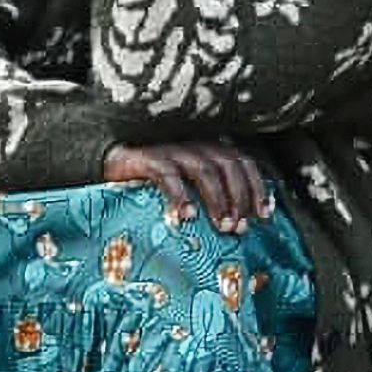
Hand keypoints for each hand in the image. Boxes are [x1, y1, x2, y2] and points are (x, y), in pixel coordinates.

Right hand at [102, 140, 270, 233]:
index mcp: (208, 147)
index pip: (243, 161)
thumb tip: (241, 221)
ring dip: (218, 199)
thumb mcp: (187, 183)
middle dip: (239, 198)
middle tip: (238, 228)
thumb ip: (212, 192)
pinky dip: (180, 195)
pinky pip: (168, 174)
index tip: (263, 216)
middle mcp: (193, 143)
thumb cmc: (152, 180)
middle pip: (228, 165)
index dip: (257, 187)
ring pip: (204, 169)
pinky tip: (186, 215)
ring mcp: (169, 148)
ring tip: (220, 225)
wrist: (108, 165)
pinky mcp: (145, 158)